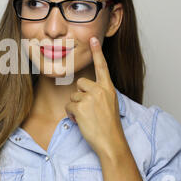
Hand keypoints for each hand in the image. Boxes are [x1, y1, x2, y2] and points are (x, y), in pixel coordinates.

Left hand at [65, 36, 126, 157]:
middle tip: (89, 110)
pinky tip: (81, 122)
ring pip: (73, 96)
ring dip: (76, 107)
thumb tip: (84, 90)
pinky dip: (72, 115)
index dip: (97, 52)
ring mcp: (91, 98)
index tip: (93, 38)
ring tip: (88, 118)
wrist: (111, 142)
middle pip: (80, 83)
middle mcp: (100, 90)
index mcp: (109, 88)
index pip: (102, 66)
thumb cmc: (110, 126)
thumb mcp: (110, 104)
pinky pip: (69, 106)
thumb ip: (100, 93)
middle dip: (80, 96)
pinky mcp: (81, 107)